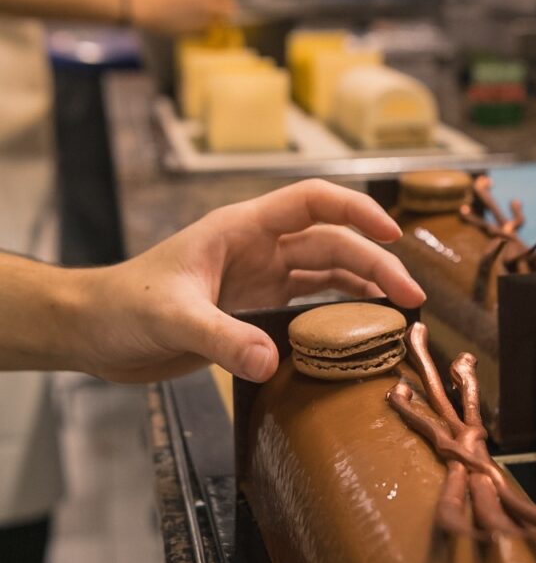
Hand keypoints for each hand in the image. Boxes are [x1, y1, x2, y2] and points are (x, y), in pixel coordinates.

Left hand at [75, 180, 424, 383]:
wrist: (96, 331)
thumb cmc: (122, 306)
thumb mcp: (171, 317)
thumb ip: (220, 338)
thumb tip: (269, 361)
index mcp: (241, 229)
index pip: (312, 202)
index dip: (357, 211)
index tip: (392, 235)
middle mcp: (258, 249)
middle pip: (332, 244)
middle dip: (375, 263)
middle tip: (413, 296)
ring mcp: (259, 279)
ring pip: (327, 273)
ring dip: (364, 286)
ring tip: (400, 309)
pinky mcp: (254, 310)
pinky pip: (309, 304)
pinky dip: (337, 311)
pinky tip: (360, 326)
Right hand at [128, 0, 239, 34]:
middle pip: (231, 5)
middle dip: (221, 7)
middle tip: (206, 8)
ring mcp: (211, 12)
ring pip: (223, 21)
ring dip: (213, 20)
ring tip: (195, 16)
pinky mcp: (203, 29)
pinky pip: (208, 32)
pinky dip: (201, 30)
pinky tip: (186, 23)